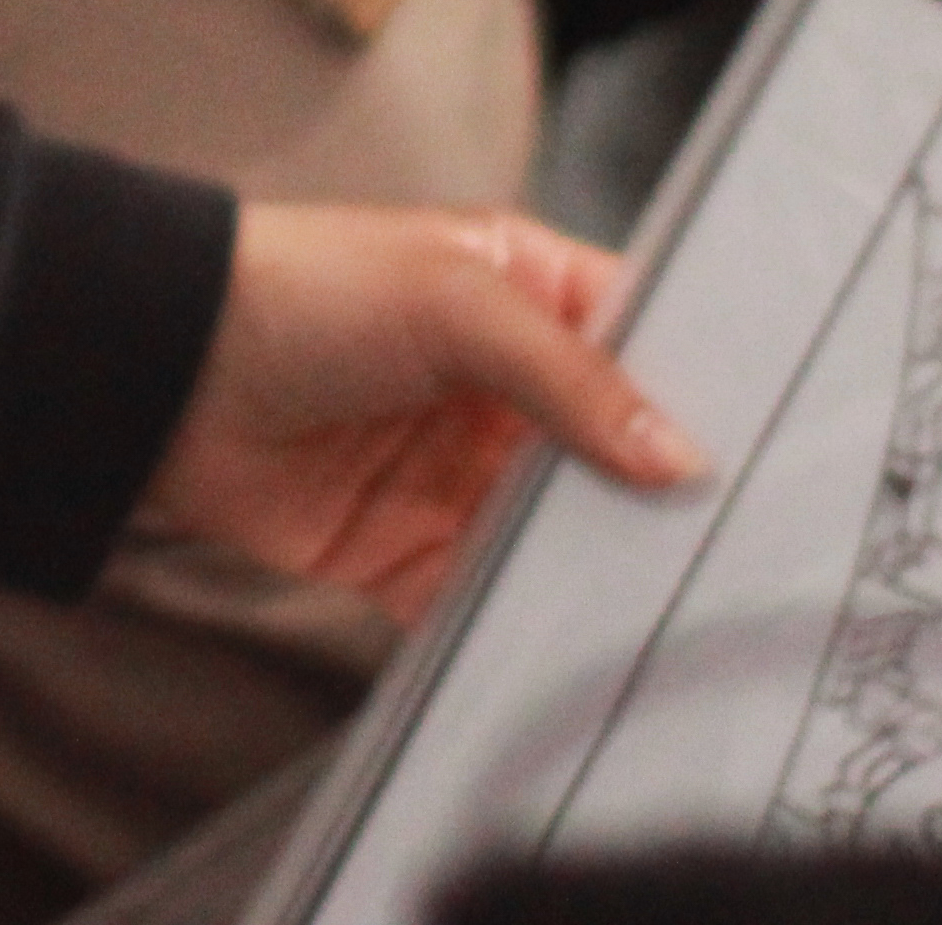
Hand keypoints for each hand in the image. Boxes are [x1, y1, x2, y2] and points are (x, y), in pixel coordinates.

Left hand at [138, 206, 702, 620]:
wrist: (165, 368)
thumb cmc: (302, 289)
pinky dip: (524, 627)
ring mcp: (461, 475)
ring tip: (682, 613)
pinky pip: (488, 599)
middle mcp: (506, 389)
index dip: (703, 393)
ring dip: (602, 571)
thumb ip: (572, 380)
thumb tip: (679, 456)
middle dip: (663, 502)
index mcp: (527, 294)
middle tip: (746, 551)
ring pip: (562, 536)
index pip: (646, 343)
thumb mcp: (454, 303)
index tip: (775, 450)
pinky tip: (576, 651)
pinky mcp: (414, 553)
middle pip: (614, 456)